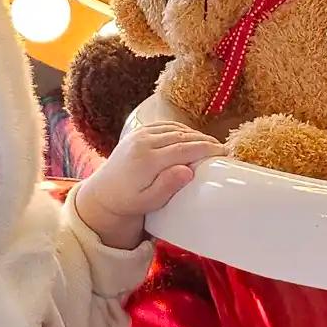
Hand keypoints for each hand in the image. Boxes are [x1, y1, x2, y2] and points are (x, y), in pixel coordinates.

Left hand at [75, 117, 220, 248]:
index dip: (206, 149)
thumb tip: (187, 170)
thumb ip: (167, 186)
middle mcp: (143, 142)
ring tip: (210, 143)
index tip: (223, 152)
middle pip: (182, 136)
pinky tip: (191, 137)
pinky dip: (181, 129)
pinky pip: (164, 125)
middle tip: (221, 148)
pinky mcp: (137, 132)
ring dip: (194, 134)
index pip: (184, 149)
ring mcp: (139, 134)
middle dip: (204, 140)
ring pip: (174, 129)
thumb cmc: (129, 201)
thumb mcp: (149, 201)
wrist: (104, 193)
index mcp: (147, 160)